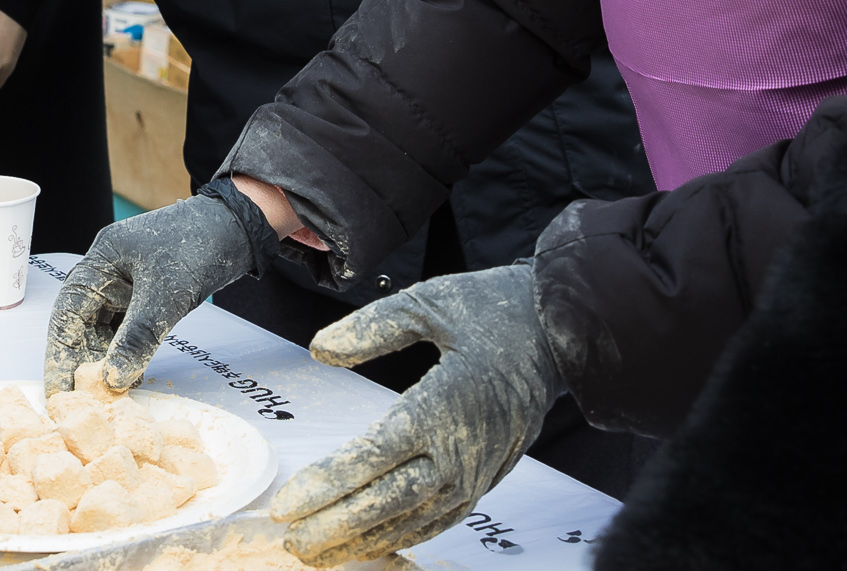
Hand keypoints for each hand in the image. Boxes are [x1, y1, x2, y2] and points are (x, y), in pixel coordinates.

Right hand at [43, 192, 258, 397]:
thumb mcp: (165, 294)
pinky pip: (128, 330)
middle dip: (82, 365)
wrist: (237, 227)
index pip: (66, 315)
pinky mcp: (147, 297)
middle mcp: (107, 275)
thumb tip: (113, 379)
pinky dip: (128, 353)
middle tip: (83, 405)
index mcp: (99, 263)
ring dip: (106, 363)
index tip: (58, 394)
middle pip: (82, 327)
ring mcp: (127, 286)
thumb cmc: (197, 245)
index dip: (59, 356)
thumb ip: (137, 337)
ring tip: (107, 399)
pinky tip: (131, 378)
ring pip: (106, 331)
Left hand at [269, 264, 562, 565]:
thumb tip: (319, 349)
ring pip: (411, 520)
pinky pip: (438, 521)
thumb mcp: (431, 301)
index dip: (328, 484)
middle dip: (335, 526)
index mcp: (443, 404)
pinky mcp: (485, 480)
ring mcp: (475, 472)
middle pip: (388, 501)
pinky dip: (401, 537)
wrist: (559, 333)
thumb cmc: (492, 312)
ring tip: (318, 552)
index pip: (374, 455)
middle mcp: (460, 449)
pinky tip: (369, 544)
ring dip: (362, 541)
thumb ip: (372, 327)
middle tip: (291, 542)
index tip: (287, 505)